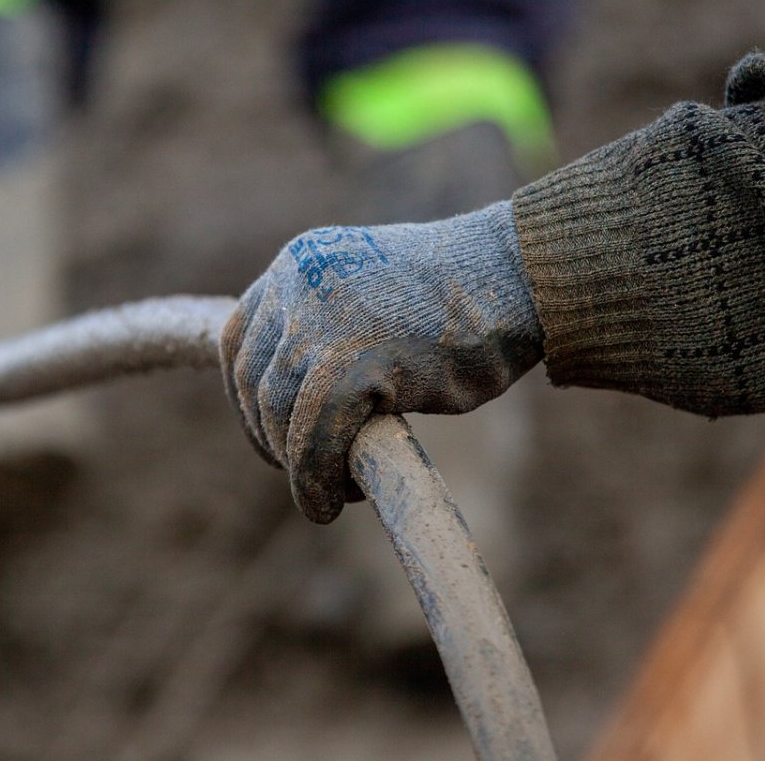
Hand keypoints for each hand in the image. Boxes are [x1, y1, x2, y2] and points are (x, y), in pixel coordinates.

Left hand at [220, 201, 543, 523]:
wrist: (524, 276)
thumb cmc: (466, 301)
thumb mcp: (375, 299)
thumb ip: (329, 332)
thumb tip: (295, 404)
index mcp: (301, 263)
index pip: (240, 340)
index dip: (246, 399)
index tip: (275, 435)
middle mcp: (297, 284)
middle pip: (251, 381)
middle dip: (273, 437)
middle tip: (313, 472)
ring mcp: (319, 321)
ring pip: (277, 414)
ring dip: (300, 465)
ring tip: (338, 489)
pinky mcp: (350, 364)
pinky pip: (311, 439)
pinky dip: (317, 480)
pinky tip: (337, 501)